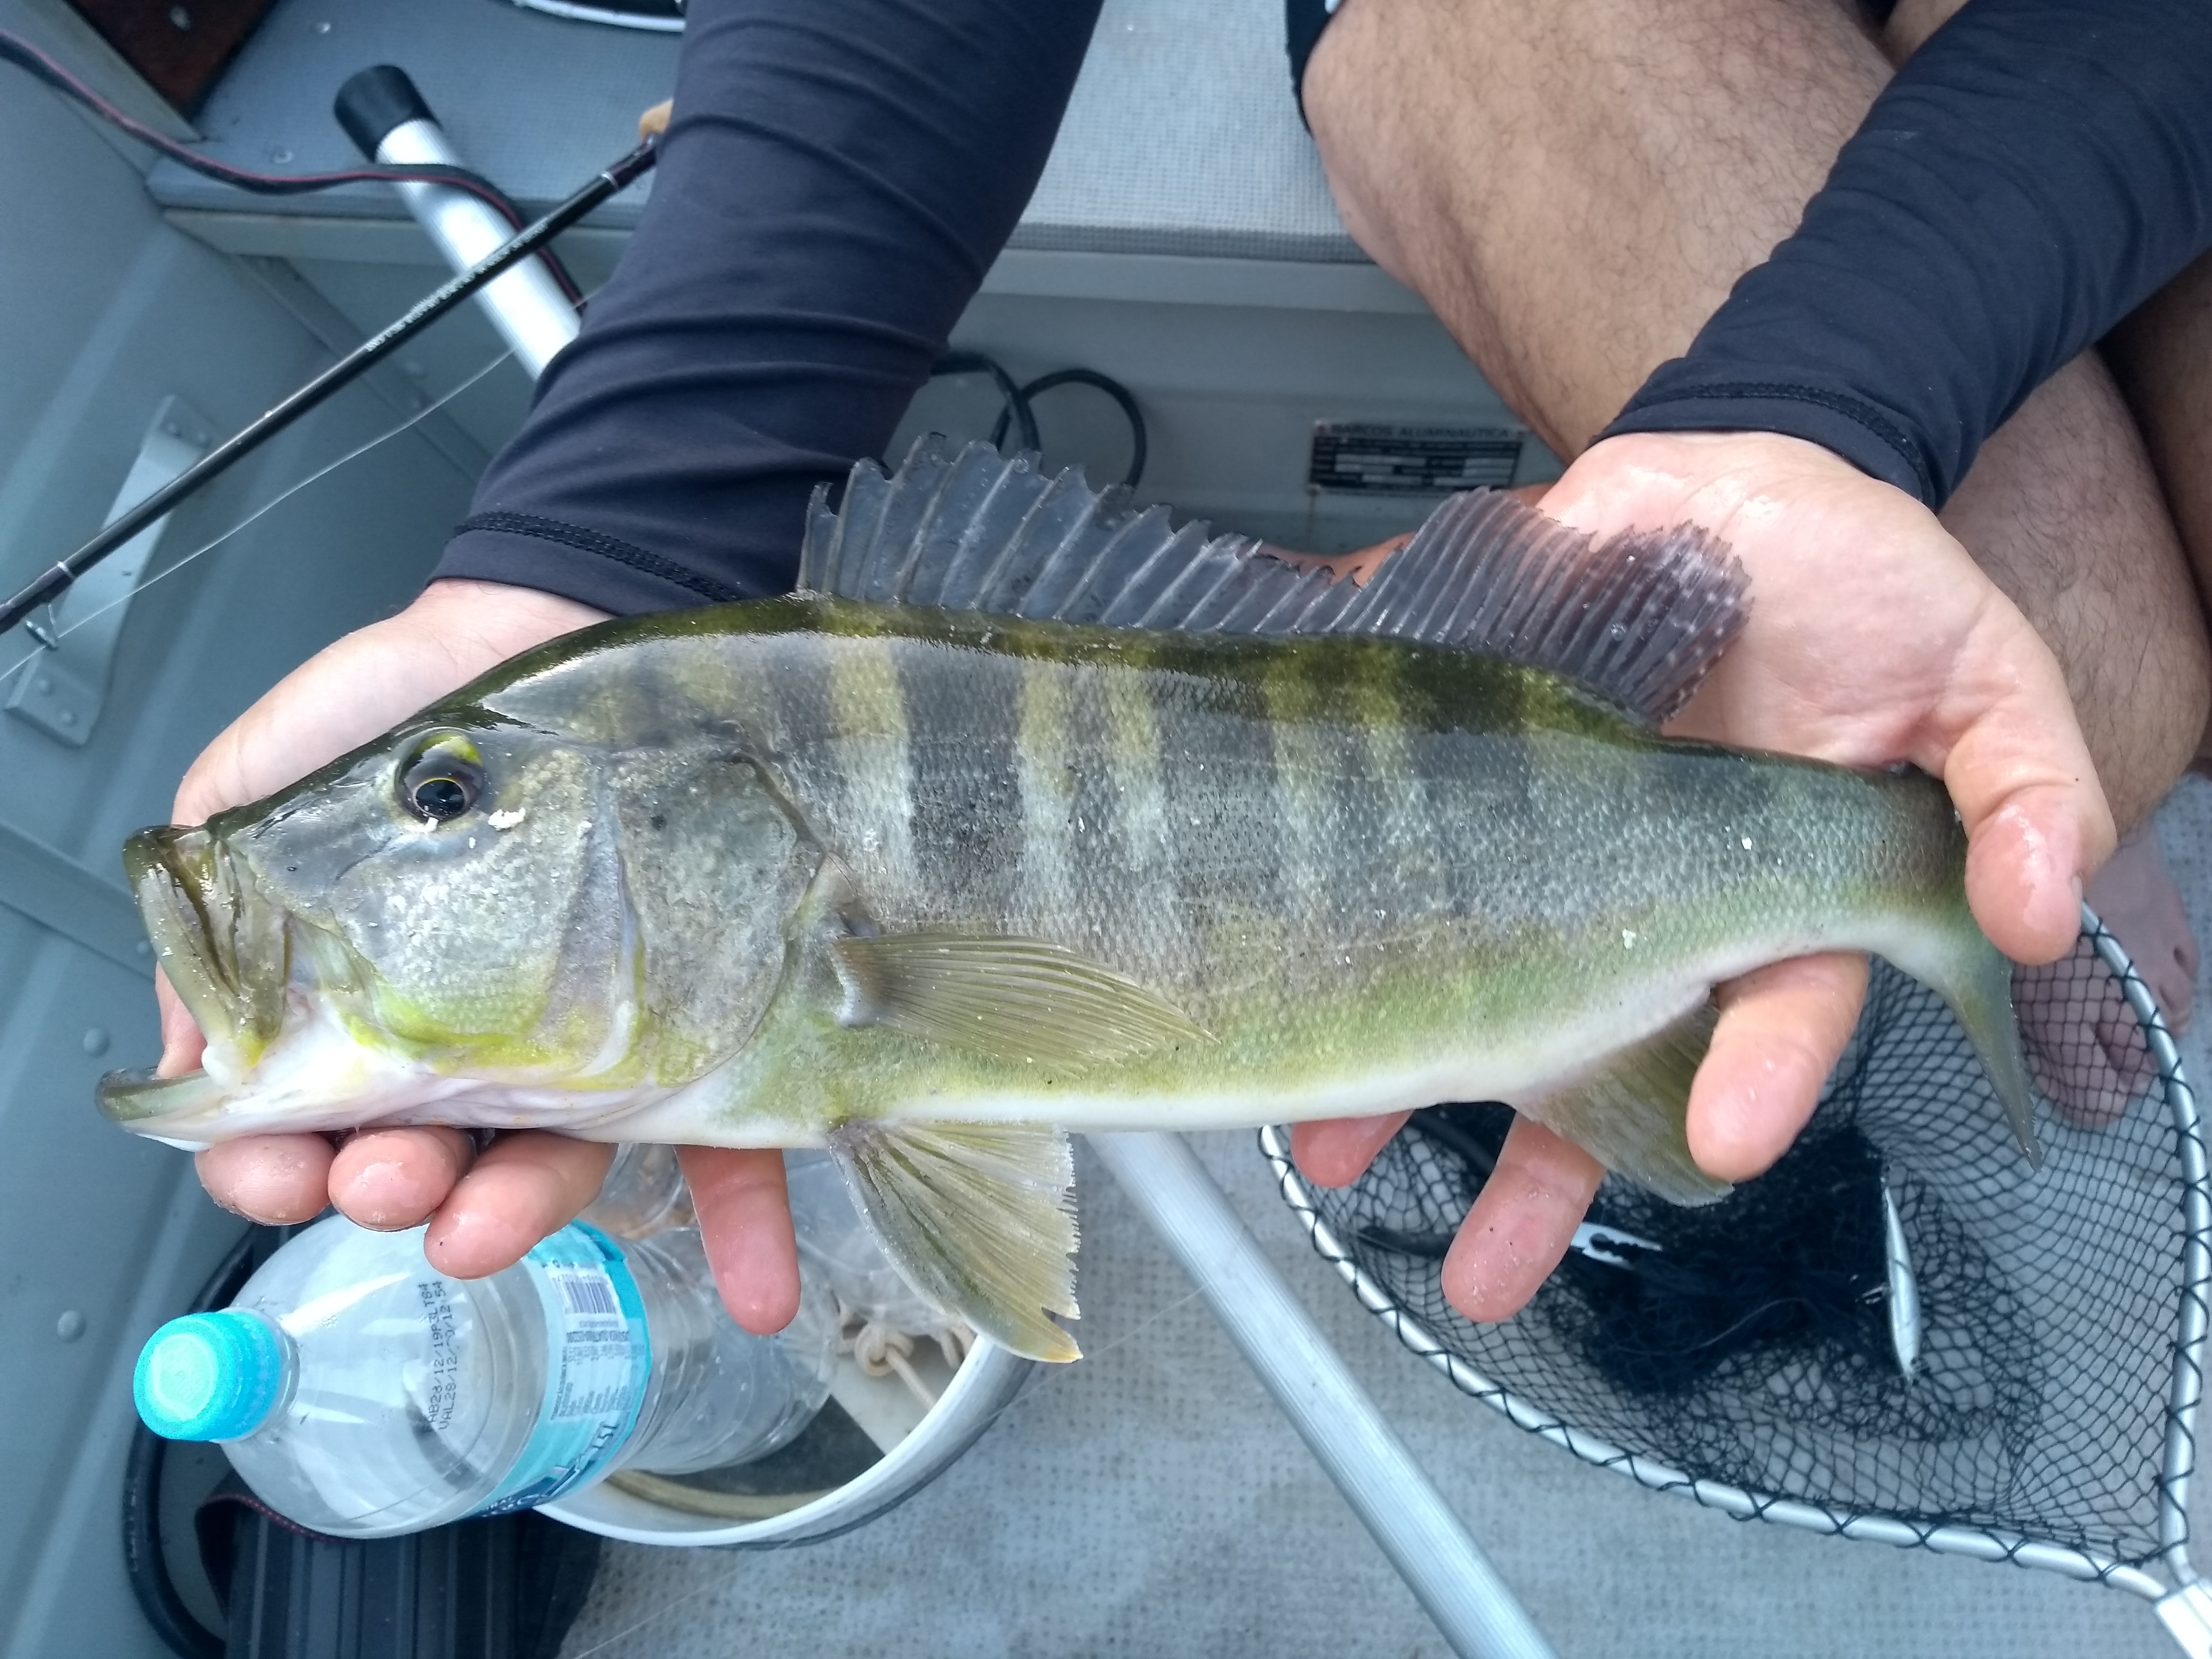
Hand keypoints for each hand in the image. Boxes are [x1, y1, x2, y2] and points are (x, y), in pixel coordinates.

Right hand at [166, 579, 802, 1333]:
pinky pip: (731, 1142)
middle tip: (389, 1182)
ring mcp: (595, 1050)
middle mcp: (486, 1050)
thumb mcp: (266, 790)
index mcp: (380, 1012)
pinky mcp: (705, 1030)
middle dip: (402, 1194)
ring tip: (498, 1222)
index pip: (312, 1129)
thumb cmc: (412, 715)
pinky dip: (744, 1227)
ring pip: (561, 1167)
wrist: (554, 626)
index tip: (273, 1171)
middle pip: (435, 1164)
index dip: (281, 1169)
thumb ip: (217, 909)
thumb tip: (185, 1047)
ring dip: (524, 1215)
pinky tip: (755, 1292)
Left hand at [1295, 431, 2114, 1320]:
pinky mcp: (1457, 752)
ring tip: (1329, 1146)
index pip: (1768, 1016)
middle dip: (1539, 1173)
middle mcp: (1637, 894)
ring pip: (1463, 978)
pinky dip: (1321, 882)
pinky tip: (1268, 945)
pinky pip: (1383, 831)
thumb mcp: (1985, 674)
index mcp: (1766, 897)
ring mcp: (1537, 837)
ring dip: (1395, 1065)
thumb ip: (2024, 788)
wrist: (1733, 489)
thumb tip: (2039, 909)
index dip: (1753, 1081)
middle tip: (1488, 1273)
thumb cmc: (1868, 589)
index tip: (1726, 1140)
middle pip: (1592, 1051)